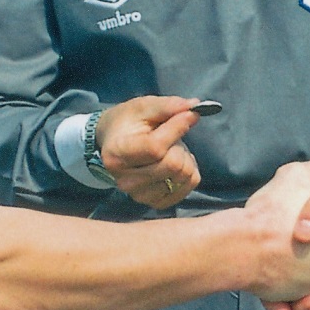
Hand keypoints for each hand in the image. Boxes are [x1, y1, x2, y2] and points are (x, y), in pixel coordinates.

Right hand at [97, 95, 206, 209]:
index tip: (188, 115)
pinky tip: (173, 163)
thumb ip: (168, 106)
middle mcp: (125, 181)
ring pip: (183, 176)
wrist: (115, 143)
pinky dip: (188, 172)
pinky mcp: (155, 203)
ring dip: (185, 158)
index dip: (178, 129)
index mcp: (117, 154)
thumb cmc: (129, 122)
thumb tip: (194, 108)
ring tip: (169, 149)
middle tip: (171, 137)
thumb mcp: (144, 107)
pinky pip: (188, 187)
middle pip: (173, 165)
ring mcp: (140, 195)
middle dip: (180, 145)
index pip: (156, 148)